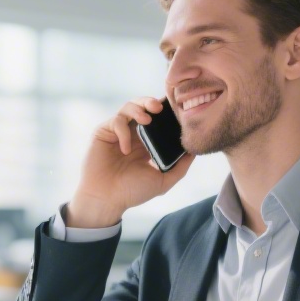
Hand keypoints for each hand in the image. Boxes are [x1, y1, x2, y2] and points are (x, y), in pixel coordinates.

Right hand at [67, 97, 194, 227]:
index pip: (158, 118)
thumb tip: (195, 151)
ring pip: (128, 107)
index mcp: (148, 141)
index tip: (175, 109)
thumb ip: (180, 166)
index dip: (166, 110)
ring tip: (146, 119)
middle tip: (159, 107)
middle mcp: (133, 133)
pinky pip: (116, 121)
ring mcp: (118, 132)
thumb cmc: (132, 191)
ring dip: (138, 108)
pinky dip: (123, 132)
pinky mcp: (104, 132)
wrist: (107, 199)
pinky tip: (125, 149)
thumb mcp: (163, 180)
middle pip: (143, 106)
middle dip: (151, 101)